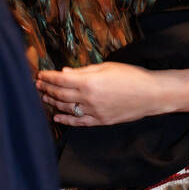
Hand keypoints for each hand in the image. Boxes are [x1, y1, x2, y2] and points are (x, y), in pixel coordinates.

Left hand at [35, 62, 188, 126]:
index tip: (40, 74)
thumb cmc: (132, 76)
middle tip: (37, 84)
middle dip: (47, 88)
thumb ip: (84, 71)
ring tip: (44, 97)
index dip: (49, 77)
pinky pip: (79, 122)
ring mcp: (94, 112)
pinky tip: (57, 116)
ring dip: (53, 102)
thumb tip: (65, 72)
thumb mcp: (107, 67)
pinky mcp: (100, 121)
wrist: (151, 94)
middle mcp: (88, 99)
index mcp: (89, 82)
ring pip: (67, 108)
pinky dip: (66, 119)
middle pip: (61, 94)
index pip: (61, 79)